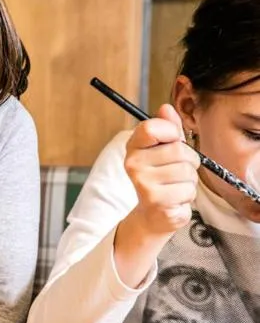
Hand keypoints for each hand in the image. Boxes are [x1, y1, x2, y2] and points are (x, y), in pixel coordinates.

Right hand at [122, 104, 199, 236]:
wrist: (152, 214)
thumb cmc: (161, 178)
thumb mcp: (164, 150)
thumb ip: (167, 128)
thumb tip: (166, 108)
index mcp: (133, 146)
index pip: (152, 127)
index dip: (171, 132)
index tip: (172, 141)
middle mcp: (133, 163)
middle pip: (180, 151)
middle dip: (189, 161)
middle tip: (177, 171)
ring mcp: (142, 183)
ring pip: (187, 172)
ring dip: (189, 180)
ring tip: (175, 186)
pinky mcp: (156, 201)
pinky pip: (188, 190)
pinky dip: (187, 196)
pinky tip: (174, 198)